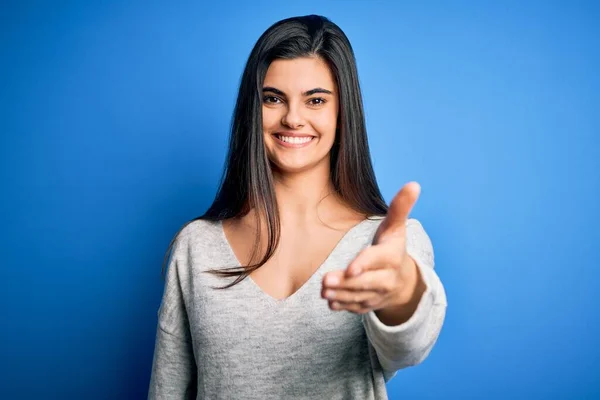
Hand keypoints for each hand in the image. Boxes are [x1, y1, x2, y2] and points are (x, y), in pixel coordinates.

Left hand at [321, 182, 425, 317]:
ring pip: (358, 297)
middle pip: (365, 282)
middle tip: (325, 280)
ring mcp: (378, 294)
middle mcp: (387, 278)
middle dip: (346, 283)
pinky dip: (344, 306)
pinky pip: (357, 308)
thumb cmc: (393, 246)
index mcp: (392, 257)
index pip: (377, 260)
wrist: (404, 280)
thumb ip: (400, 206)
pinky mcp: (369, 304)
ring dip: (341, 295)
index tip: (351, 268)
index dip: (364, 264)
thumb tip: (414, 184)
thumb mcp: (396, 226)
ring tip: (324, 291)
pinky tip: (330, 302)